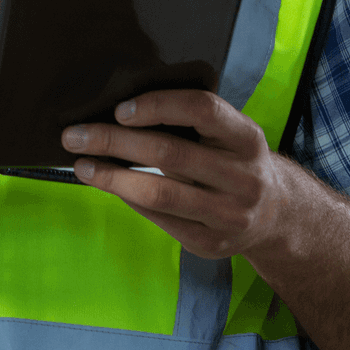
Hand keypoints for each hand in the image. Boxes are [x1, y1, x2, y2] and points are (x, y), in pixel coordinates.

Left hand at [61, 89, 288, 259]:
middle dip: (114, 141)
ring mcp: (229, 215)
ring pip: (160, 193)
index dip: (158, 105)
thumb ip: (191, 121)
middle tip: (74, 135)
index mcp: (247, 137)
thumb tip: (120, 109)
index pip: (202, 109)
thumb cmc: (235, 158)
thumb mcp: (229, 133)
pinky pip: (160, 219)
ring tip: (81, 165)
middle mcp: (243, 177)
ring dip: (112, 177)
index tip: (119, 108)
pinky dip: (129, 199)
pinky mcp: (211, 244)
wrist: (276, 214)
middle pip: (170, 153)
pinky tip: (108, 185)